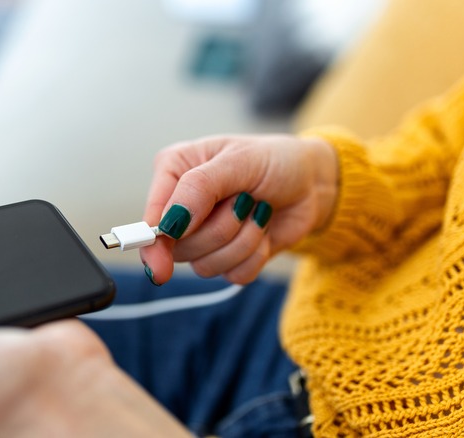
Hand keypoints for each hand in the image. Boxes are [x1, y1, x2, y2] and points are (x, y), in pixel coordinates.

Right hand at [140, 134, 337, 284]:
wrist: (312, 182)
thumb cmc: (274, 159)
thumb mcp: (239, 160)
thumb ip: (199, 188)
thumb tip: (169, 223)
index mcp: (174, 173)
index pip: (151, 218)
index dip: (153, 244)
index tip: (160, 267)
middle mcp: (183, 207)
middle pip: (181, 248)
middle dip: (221, 229)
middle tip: (244, 200)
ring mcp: (204, 236)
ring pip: (206, 265)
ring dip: (242, 240)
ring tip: (256, 210)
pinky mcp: (229, 257)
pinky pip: (233, 275)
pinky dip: (255, 254)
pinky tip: (263, 229)